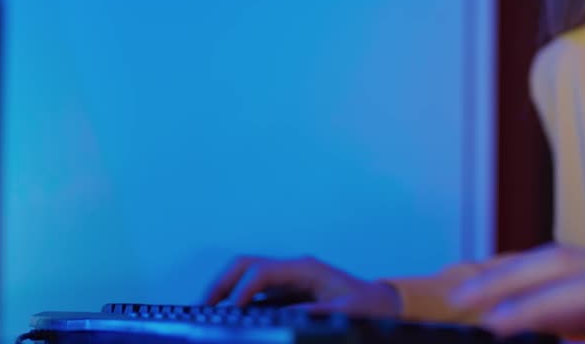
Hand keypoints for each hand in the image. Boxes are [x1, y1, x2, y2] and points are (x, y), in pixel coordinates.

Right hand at [201, 255, 400, 316]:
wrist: (382, 305)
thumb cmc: (369, 306)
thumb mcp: (349, 312)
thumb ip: (320, 313)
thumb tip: (289, 314)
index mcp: (307, 268)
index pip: (263, 270)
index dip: (243, 289)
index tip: (231, 311)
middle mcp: (294, 269)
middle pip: (247, 264)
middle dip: (222, 282)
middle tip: (203, 307)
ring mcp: (289, 279)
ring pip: (247, 276)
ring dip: (225, 291)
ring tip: (206, 313)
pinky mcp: (287, 293)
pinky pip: (256, 294)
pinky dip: (238, 303)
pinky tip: (228, 320)